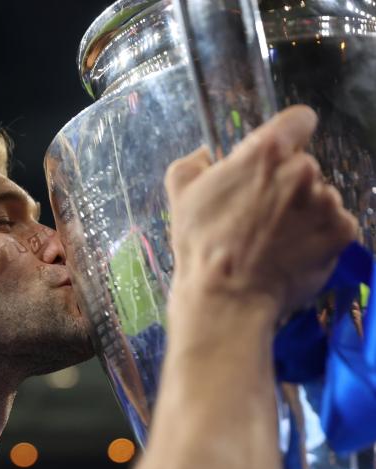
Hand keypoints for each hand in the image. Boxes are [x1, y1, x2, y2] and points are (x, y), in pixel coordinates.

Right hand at [165, 105, 356, 320]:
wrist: (227, 295)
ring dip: (303, 210)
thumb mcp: (179, 192)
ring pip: (320, 196)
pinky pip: (335, 223)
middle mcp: (304, 169)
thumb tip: (207, 154)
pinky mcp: (342, 232)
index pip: (299, 119)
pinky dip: (318, 234)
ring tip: (275, 238)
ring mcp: (327, 201)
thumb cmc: (201, 243)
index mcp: (267, 152)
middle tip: (260, 213)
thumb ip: (194, 160)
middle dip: (286, 183)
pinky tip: (293, 251)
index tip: (276, 155)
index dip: (287, 134)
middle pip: (304, 165)